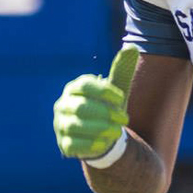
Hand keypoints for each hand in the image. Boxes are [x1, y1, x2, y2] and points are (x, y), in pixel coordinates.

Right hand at [54, 46, 137, 160]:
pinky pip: (73, 144)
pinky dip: (90, 144)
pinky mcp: (63, 144)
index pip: (84, 85)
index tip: (121, 99)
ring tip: (117, 132)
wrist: (100, 136)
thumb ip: (122, 71)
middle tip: (124, 119)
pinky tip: (104, 143)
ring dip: (100, 129)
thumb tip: (132, 47)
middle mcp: (63, 105)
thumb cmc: (107, 108)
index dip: (104, 91)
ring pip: (75, 126)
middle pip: (81, 107)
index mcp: (74, 88)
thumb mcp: (115, 91)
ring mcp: (60, 125)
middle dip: (106, 113)